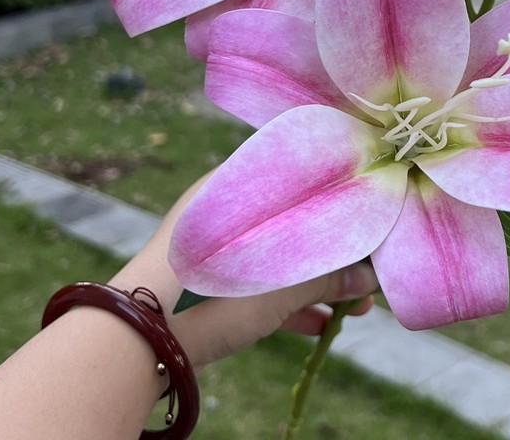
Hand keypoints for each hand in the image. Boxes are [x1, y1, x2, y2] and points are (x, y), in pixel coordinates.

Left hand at [109, 174, 378, 369]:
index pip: (301, 174)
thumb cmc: (213, 292)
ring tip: (356, 306)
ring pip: (280, 254)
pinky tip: (322, 323)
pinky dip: (290, 298)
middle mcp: (228, 203)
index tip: (373, 220)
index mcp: (238, 180)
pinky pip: (260, 281)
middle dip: (336, 251)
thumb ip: (328, 277)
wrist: (136, 335)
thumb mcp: (281, 284)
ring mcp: (217, 245)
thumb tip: (368, 282)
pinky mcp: (209, 282)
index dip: (341, 198)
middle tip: (369, 274)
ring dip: (318, 280)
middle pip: (295, 220)